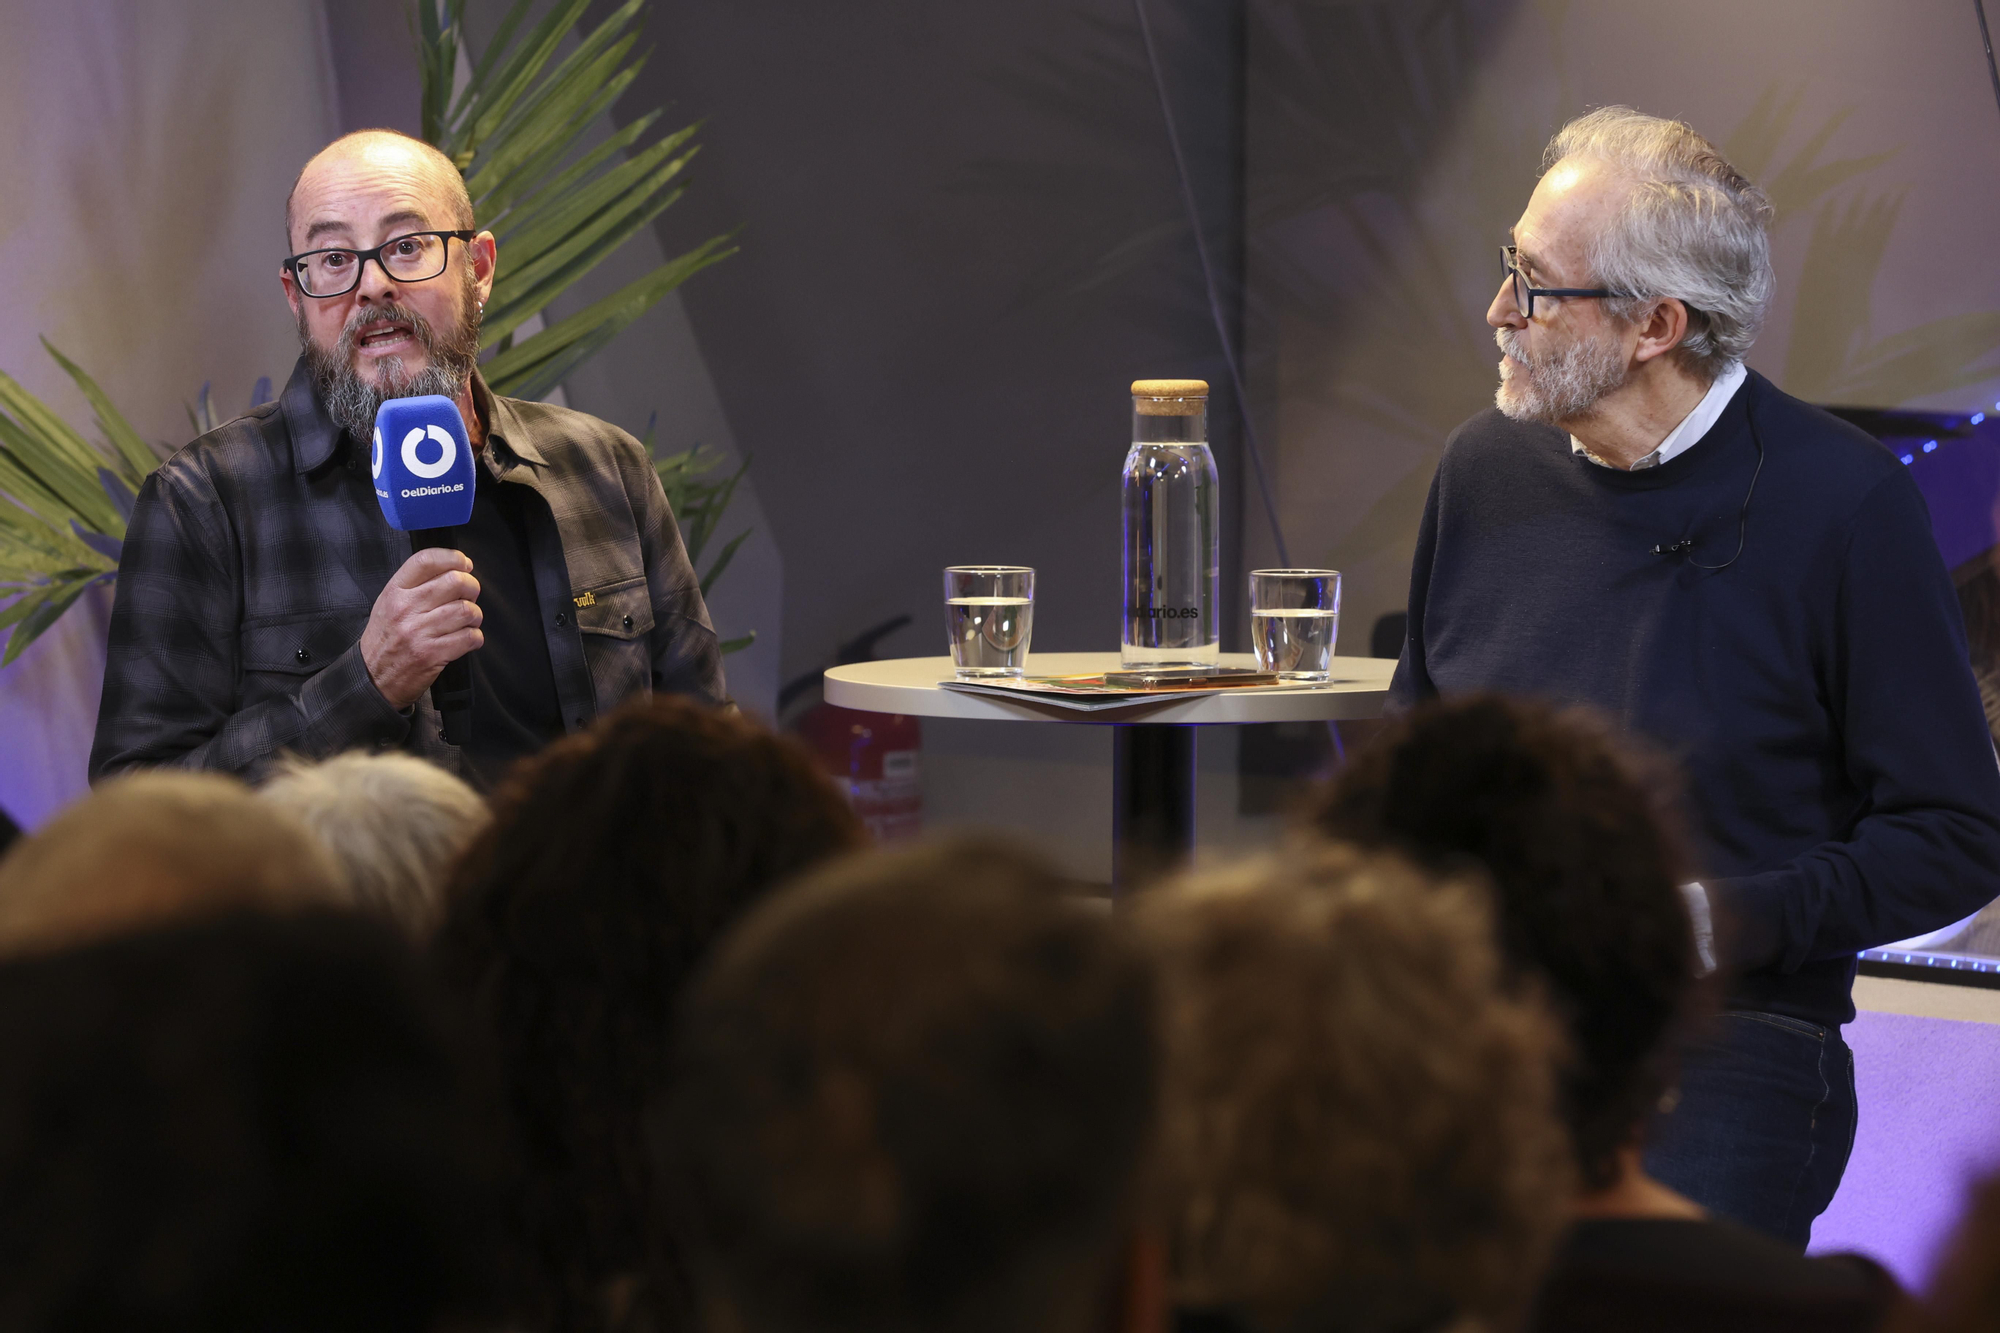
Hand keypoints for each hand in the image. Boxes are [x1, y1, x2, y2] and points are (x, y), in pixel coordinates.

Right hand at [360, 548, 482, 709]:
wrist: (372, 678)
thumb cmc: (386, 639)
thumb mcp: (389, 604)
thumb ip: (415, 585)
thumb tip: (453, 570)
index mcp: (394, 591)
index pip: (426, 560)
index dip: (453, 558)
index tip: (464, 564)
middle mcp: (405, 608)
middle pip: (454, 582)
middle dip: (472, 587)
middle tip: (470, 595)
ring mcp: (418, 632)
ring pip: (466, 610)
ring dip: (475, 615)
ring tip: (468, 620)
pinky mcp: (432, 654)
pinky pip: (469, 637)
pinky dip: (475, 637)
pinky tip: (466, 638)